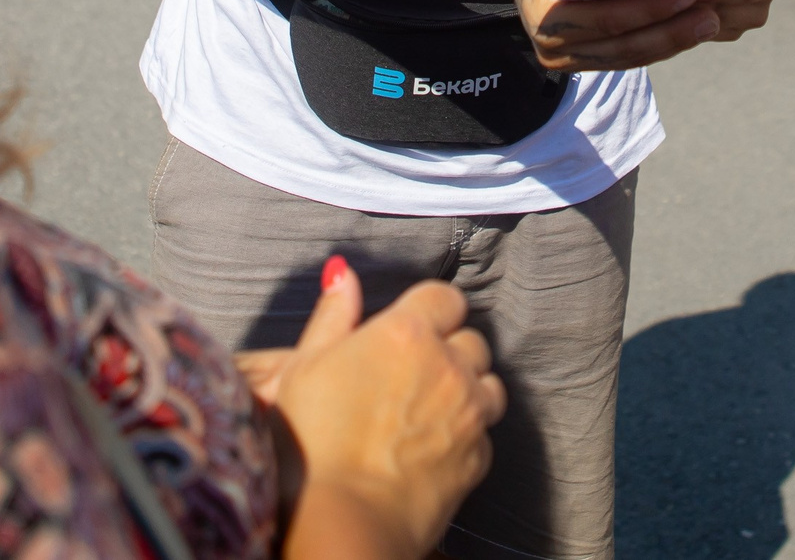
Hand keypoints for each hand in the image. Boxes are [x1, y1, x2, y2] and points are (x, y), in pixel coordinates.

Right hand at [266, 259, 503, 559]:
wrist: (344, 521)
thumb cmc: (313, 446)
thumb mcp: (305, 368)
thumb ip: (332, 316)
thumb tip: (343, 273)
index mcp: (406, 333)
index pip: (443, 296)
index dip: (429, 311)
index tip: (411, 329)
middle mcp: (448, 365)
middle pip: (470, 339)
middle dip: (449, 351)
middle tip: (411, 377)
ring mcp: (470, 412)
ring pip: (489, 384)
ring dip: (467, 390)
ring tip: (428, 412)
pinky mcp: (480, 456)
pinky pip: (485, 433)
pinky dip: (467, 436)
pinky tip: (432, 449)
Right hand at [473, 0, 722, 71]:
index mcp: (547, 17)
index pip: (611, 18)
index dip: (654, 9)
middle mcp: (552, 48)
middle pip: (623, 44)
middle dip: (671, 30)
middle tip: (712, 14)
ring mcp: (564, 60)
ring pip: (628, 55)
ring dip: (670, 40)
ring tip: (708, 21)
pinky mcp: (579, 61)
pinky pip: (624, 56)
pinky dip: (656, 43)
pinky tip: (686, 29)